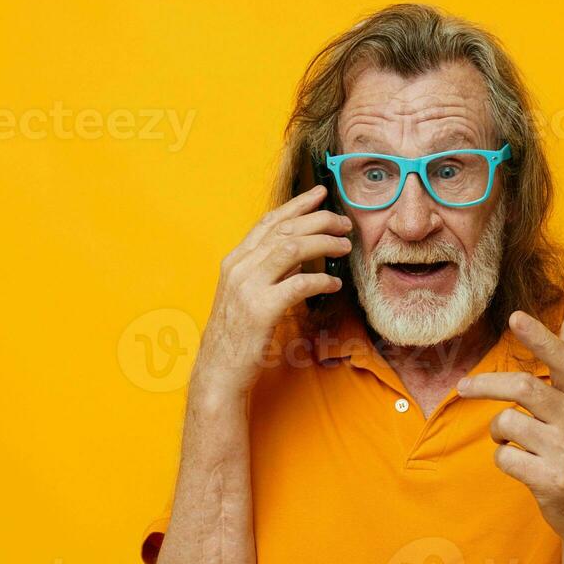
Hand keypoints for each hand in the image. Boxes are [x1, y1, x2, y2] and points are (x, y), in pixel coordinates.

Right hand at [193, 185, 349, 397]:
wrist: (219, 370)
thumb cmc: (238, 334)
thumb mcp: (248, 294)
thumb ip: (269, 271)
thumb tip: (298, 254)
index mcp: (235, 261)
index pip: (269, 222)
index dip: (296, 204)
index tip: (321, 193)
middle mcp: (239, 267)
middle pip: (284, 230)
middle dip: (319, 220)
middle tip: (344, 223)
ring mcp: (247, 287)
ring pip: (291, 249)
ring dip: (323, 243)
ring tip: (344, 246)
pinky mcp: (260, 310)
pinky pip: (298, 284)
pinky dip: (320, 280)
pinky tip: (334, 284)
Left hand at [457, 311, 563, 543]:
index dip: (540, 338)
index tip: (515, 316)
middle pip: (524, 388)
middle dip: (486, 385)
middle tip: (463, 386)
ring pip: (507, 424)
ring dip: (497, 431)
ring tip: (510, 439)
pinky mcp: (551, 480)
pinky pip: (505, 457)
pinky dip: (503, 458)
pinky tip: (519, 464)